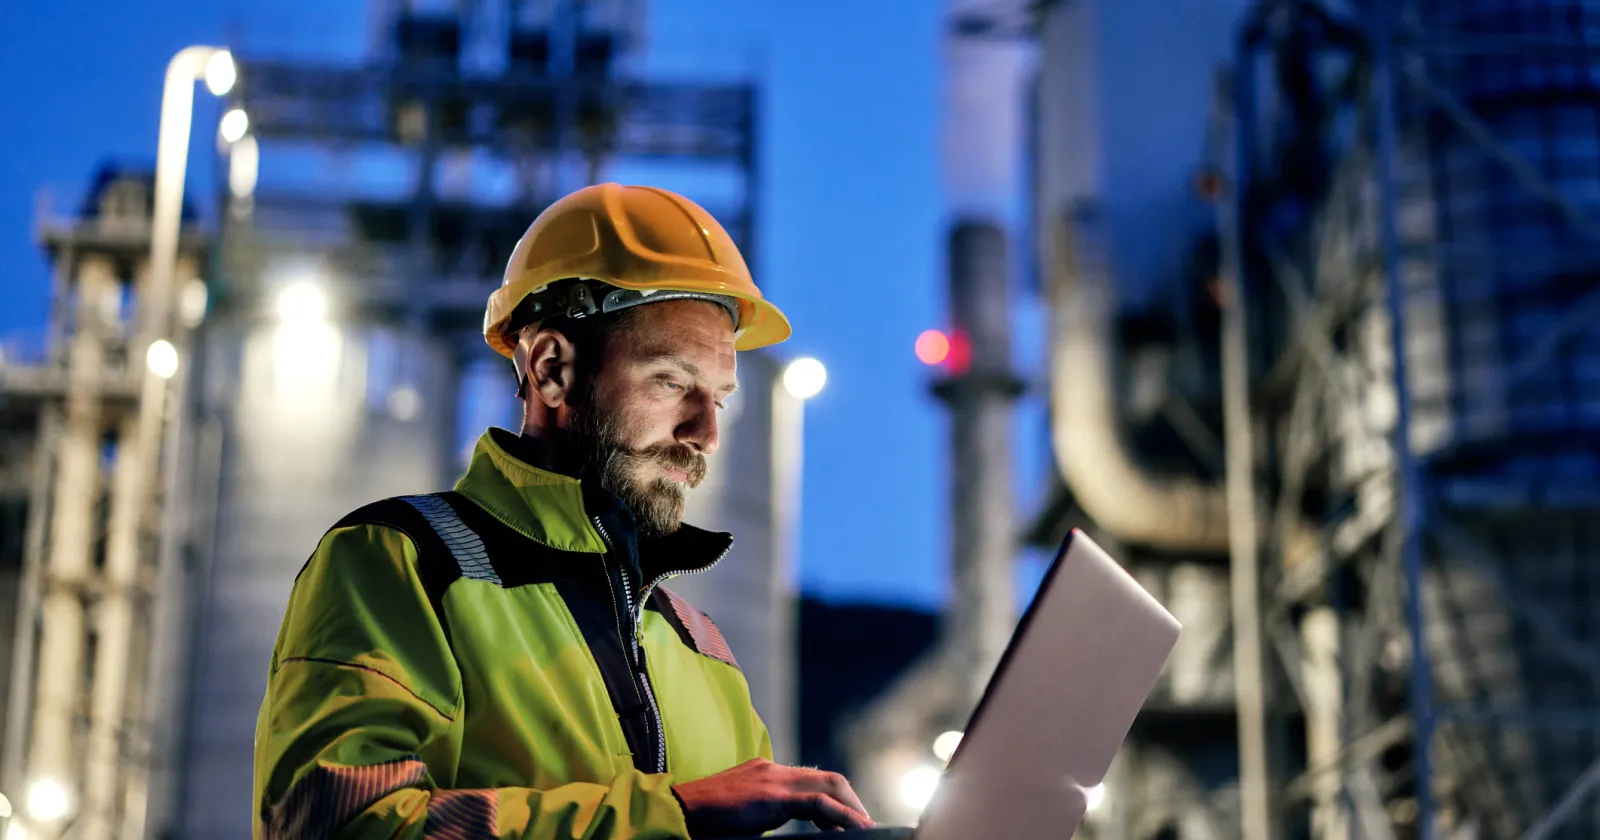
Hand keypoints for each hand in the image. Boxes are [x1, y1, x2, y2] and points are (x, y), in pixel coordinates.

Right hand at [672, 758, 875, 836]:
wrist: (677, 811)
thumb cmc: (703, 818)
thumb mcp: (741, 813)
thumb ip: (764, 814)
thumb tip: (780, 828)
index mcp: (767, 773)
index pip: (814, 780)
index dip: (838, 801)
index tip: (850, 823)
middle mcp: (774, 769)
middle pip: (830, 779)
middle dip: (853, 804)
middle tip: (867, 828)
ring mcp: (773, 779)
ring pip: (830, 786)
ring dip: (853, 810)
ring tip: (867, 830)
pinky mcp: (772, 795)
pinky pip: (818, 803)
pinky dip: (842, 817)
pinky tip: (856, 830)